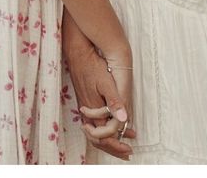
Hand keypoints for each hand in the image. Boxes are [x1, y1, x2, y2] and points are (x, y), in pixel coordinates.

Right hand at [65, 43, 134, 159]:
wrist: (78, 54)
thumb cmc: (93, 67)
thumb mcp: (106, 83)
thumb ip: (114, 102)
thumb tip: (124, 119)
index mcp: (93, 111)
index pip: (105, 137)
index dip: (117, 146)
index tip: (128, 149)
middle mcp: (87, 114)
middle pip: (99, 140)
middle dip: (114, 148)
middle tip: (127, 152)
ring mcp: (85, 109)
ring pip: (96, 133)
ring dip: (110, 140)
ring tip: (122, 142)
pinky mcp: (84, 102)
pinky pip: (94, 124)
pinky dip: (104, 130)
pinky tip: (112, 125)